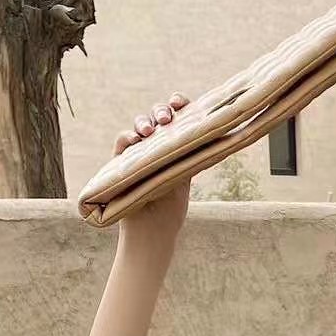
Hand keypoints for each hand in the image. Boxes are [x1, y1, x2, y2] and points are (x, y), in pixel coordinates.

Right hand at [115, 92, 192, 248]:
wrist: (152, 233)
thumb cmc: (171, 209)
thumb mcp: (186, 177)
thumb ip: (193, 153)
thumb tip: (215, 132)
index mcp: (175, 145)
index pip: (176, 117)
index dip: (178, 104)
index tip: (180, 102)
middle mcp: (156, 145)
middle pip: (156, 116)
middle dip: (161, 111)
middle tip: (166, 118)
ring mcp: (138, 152)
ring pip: (138, 125)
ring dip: (143, 121)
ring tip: (148, 130)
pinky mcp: (120, 163)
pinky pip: (121, 142)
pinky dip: (126, 137)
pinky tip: (135, 139)